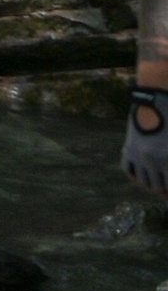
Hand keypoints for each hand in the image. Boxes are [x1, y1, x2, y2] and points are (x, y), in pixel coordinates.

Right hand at [127, 85, 167, 199]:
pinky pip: (128, 169)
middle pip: (156, 188)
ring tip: (156, 180)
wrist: (155, 101)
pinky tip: (142, 172)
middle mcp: (151, 160)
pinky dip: (135, 174)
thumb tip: (167, 182)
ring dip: (149, 183)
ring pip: (142, 181)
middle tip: (165, 185)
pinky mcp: (128, 148)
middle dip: (162, 188)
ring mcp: (137, 155)